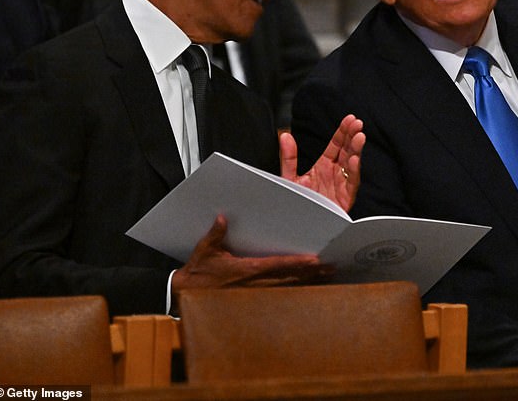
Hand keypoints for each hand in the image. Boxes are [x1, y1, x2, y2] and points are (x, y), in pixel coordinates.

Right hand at [172, 215, 332, 293]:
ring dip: (308, 282)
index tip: (315, 260)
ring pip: (288, 288)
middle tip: (331, 267)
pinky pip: (280, 295)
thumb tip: (222, 218)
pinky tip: (308, 287)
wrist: (186, 296)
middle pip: (290, 278)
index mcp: (246, 270)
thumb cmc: (198, 273)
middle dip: (311, 273)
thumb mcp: (205, 251)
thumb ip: (216, 234)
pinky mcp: (254, 299)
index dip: (298, 263)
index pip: (278, 265)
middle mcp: (255, 284)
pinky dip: (296, 290)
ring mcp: (256, 294)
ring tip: (327, 276)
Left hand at [279, 113, 364, 212]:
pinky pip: (352, 183)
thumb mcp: (290, 177)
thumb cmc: (298, 203)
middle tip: (357, 123)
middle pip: (347, 151)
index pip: (336, 145)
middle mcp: (335, 174)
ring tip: (359, 137)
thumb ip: (289, 157)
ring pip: (352, 164)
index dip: (343, 132)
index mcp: (324, 166)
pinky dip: (354, 171)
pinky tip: (355, 159)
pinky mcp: (345, 198)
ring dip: (356, 150)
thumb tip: (284, 135)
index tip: (349, 119)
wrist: (300, 226)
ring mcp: (341, 185)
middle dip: (353, 136)